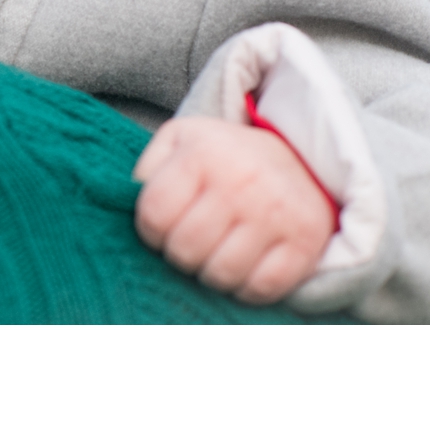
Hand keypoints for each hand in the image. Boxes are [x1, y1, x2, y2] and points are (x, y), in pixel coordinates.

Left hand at [133, 117, 332, 303]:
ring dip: (209, 275)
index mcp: (203, 153)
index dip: (149, 232)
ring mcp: (277, 213)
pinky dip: (245, 289)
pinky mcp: (306, 241)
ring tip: (212, 256)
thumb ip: (147, 169)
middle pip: (185, 250)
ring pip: (221, 274)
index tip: (160, 231)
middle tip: (188, 246)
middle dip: (178, 256)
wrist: (299, 156)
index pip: (154, 214)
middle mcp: (242, 181)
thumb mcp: (179, 141)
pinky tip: (241, 270)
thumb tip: (123, 203)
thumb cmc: (224, 155)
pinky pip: (262, 288)